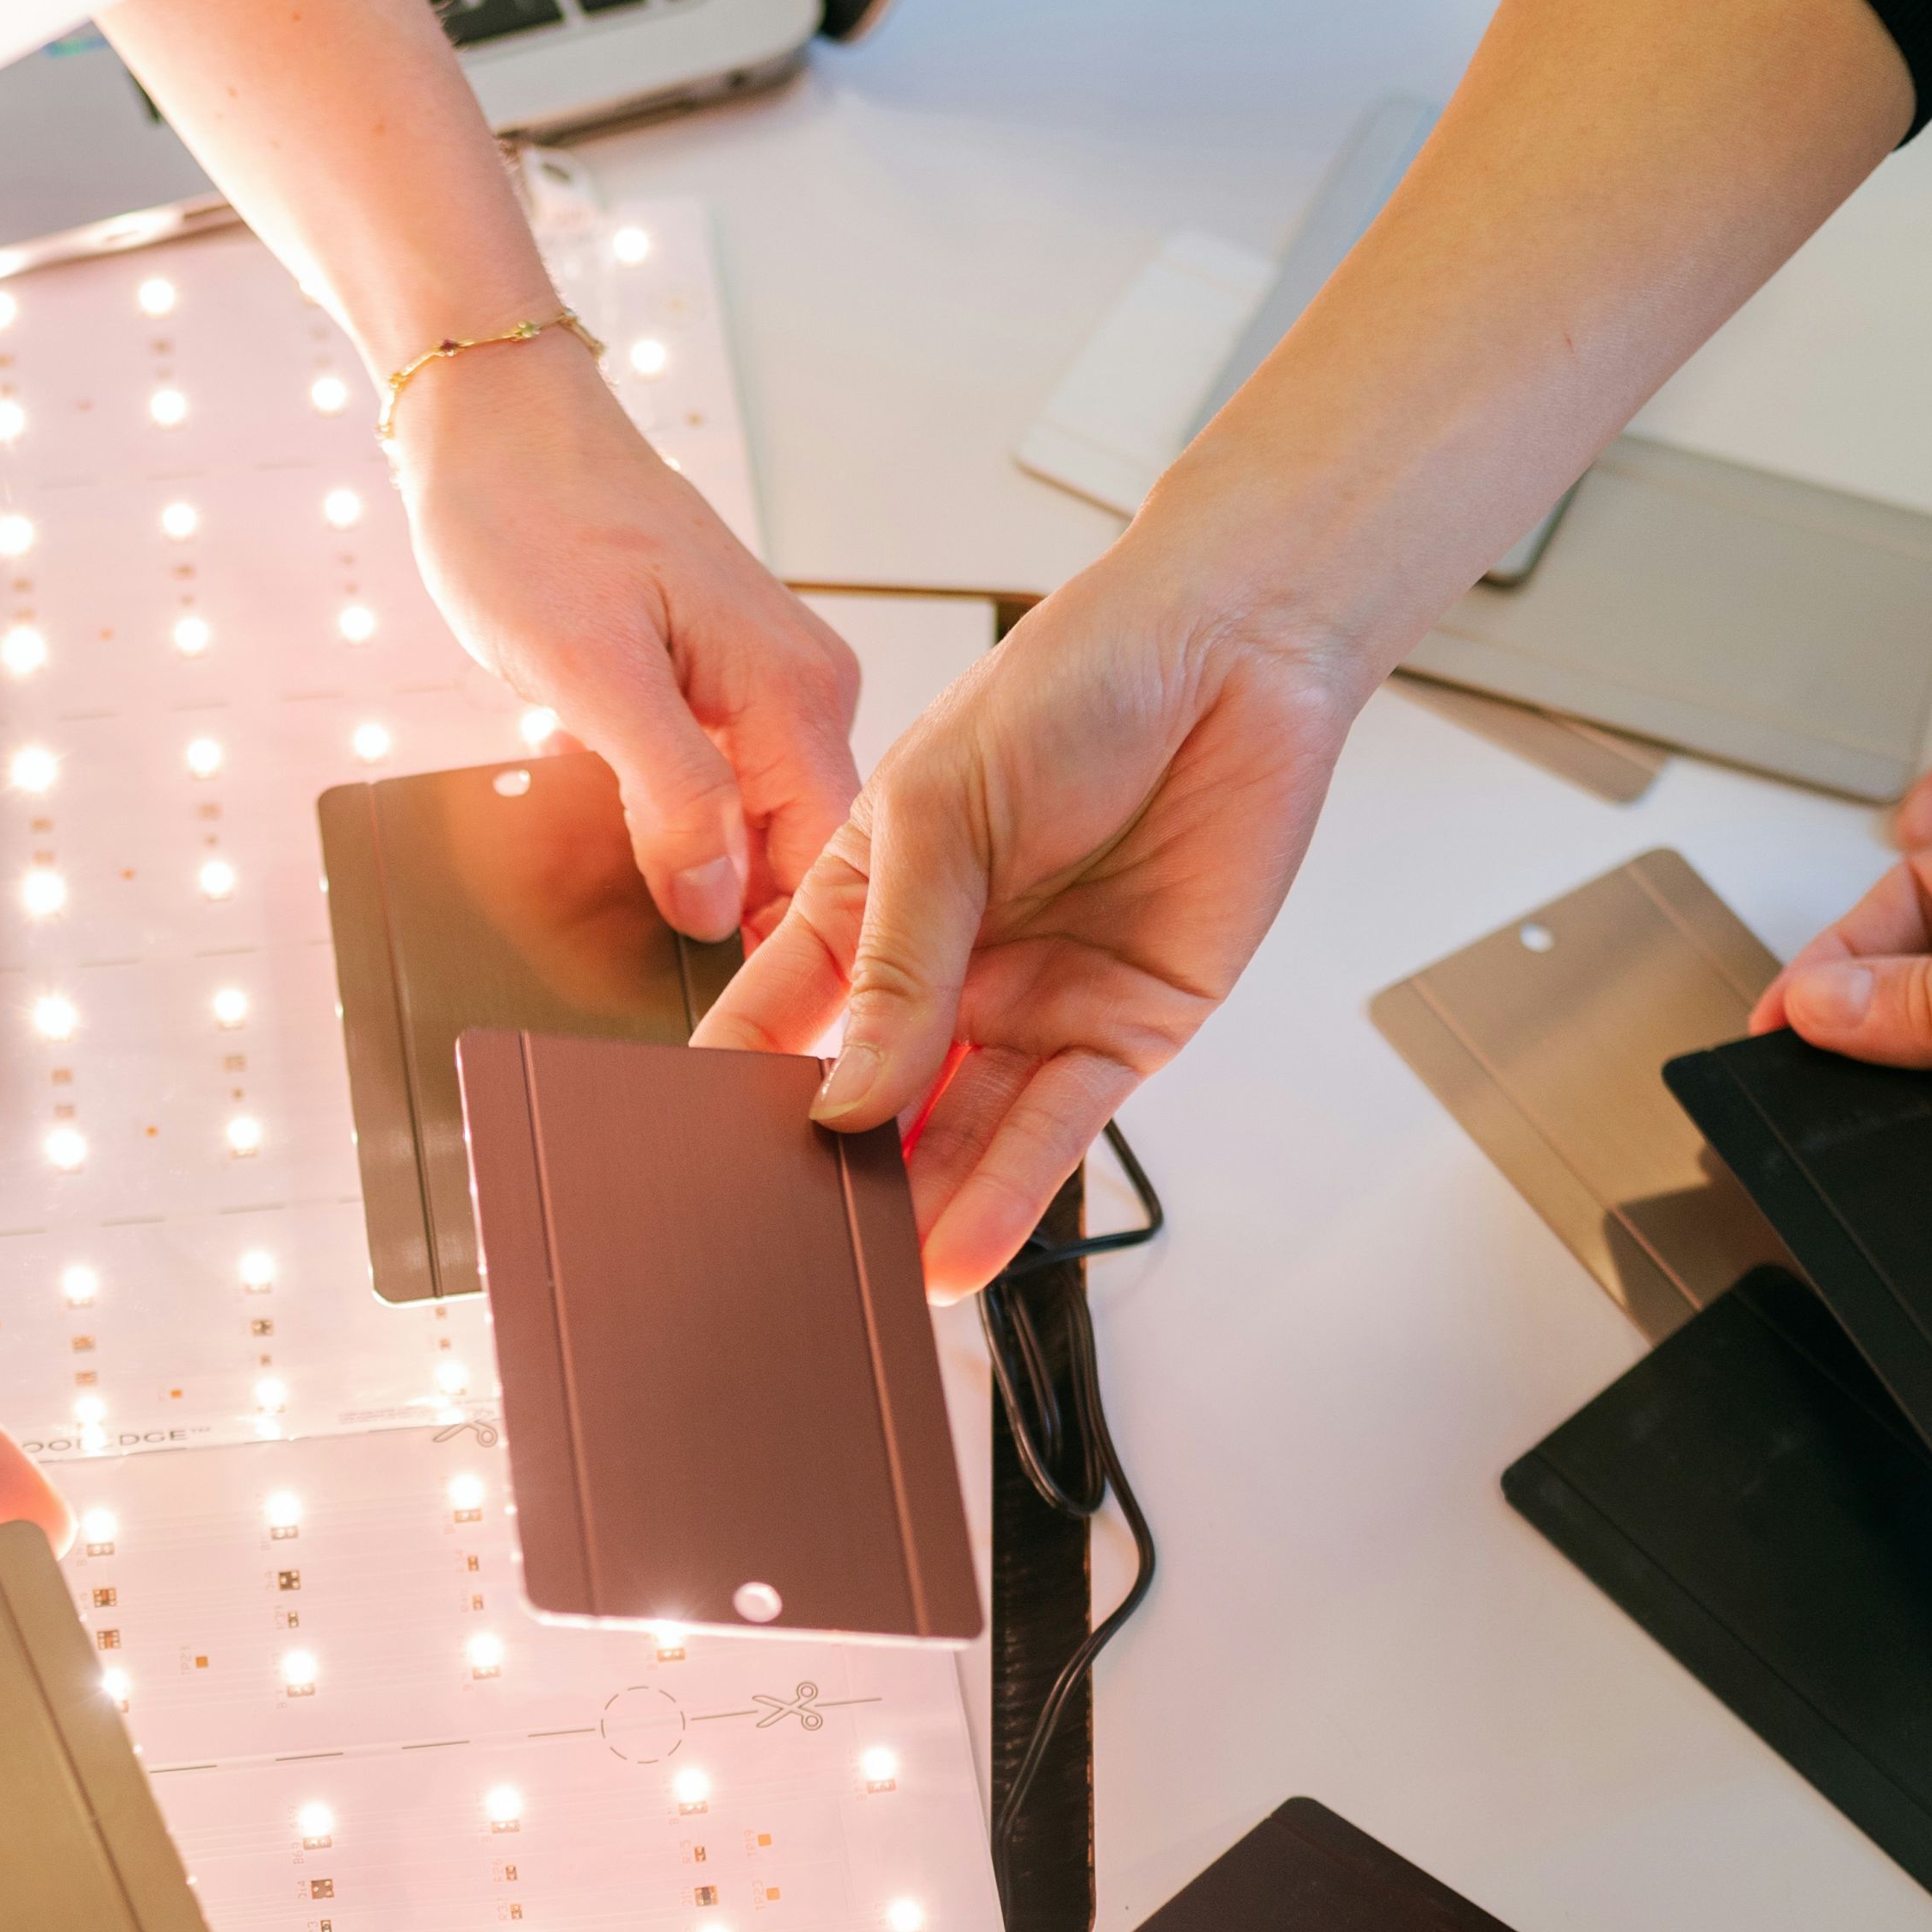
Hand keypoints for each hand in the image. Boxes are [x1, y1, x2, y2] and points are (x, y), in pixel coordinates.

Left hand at [392, 333, 860, 932]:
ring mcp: (760, 688)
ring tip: (615, 932)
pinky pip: (714, 791)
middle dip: (729, 928)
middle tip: (645, 991)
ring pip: (750, 831)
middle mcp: (801, 690)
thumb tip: (715, 903)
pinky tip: (614, 858)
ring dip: (690, 884)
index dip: (789, 953)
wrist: (491, 427)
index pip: (831, 866)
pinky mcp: (711, 686)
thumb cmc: (528, 519)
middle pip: (796, 858)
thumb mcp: (589, 668)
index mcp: (795, 689)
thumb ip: (671, 791)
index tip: (734, 1027)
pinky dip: (667, 833)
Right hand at [697, 543, 1363, 1290]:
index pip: (778, 1017)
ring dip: (918, 1207)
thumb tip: (849, 1096)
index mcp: (865, 896)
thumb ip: (897, 964)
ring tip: (872, 1280)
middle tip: (790, 1253)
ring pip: (958, 1133)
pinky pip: (1053, 1130)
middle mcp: (944, 963)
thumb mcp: (942, 811)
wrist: (1236, 651)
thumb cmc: (1078, 678)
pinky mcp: (1121, 1030)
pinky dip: (1006, 1195)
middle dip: (832, 1174)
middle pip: (868, 1097)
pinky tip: (957, 1248)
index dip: (736, 1094)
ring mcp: (1030, 1002)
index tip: (695, 1170)